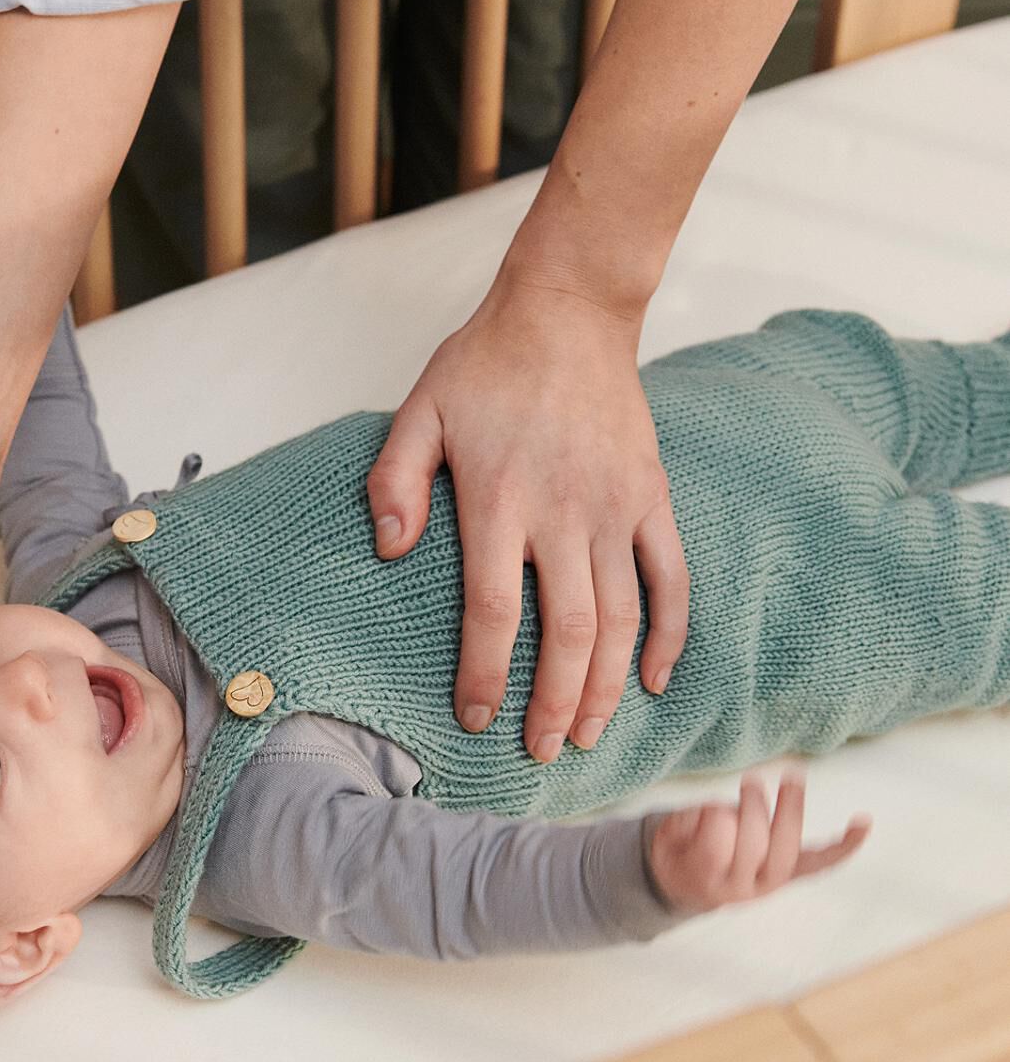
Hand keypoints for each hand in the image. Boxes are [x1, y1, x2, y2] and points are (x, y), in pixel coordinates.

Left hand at [366, 271, 689, 763]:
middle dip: (554, 701)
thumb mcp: (418, 410)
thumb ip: (394, 481)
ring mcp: (615, 506)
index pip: (492, 609)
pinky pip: (671, 576)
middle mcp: (562, 511)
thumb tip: (389, 551)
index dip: (485, 673)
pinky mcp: (651, 496)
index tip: (476, 718)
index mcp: (499, 498)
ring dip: (605, 684)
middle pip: (566, 630)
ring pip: (621, 617)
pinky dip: (669, 632)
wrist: (569, 310)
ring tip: (589, 735)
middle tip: (541, 751)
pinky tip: (655, 680)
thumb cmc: (485, 364)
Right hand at [647, 769, 871, 915]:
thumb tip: (713, 811)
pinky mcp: (792, 875)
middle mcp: (742, 888)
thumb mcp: (665, 839)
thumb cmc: (679, 853)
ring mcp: (771, 883)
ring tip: (789, 779)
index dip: (714, 819)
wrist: (690, 887)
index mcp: (704, 878)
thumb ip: (682, 824)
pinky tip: (863, 822)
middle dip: (754, 811)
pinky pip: (821, 862)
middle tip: (750, 783)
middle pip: (754, 848)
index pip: (716, 847)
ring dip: (790, 812)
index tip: (709, 807)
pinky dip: (844, 844)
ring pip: (786, 852)